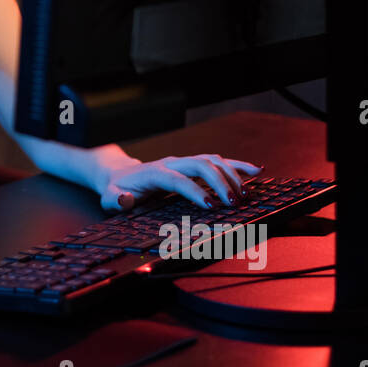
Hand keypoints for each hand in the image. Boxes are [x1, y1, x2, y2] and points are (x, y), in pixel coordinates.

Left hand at [92, 151, 261, 213]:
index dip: (194, 191)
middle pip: (200, 165)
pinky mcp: (192, 164)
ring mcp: (183, 161)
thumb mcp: (111, 196)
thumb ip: (116, 199)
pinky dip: (237, 165)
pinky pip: (218, 161)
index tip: (211, 206)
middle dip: (220, 182)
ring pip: (212, 160)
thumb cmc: (118, 189)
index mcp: (154, 172)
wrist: (120, 174)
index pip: (177, 179)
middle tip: (235, 202)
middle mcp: (172, 162)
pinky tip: (257, 171)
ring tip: (247, 194)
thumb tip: (125, 199)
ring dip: (232, 174)